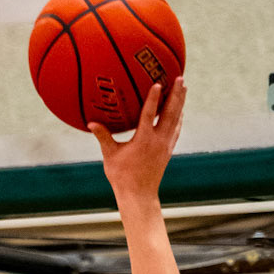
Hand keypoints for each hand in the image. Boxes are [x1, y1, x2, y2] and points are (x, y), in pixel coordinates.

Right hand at [88, 81, 185, 205]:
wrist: (139, 196)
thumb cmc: (122, 177)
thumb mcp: (110, 156)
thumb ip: (103, 137)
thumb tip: (90, 123)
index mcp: (144, 140)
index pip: (149, 114)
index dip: (153, 98)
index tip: (158, 83)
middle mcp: (158, 141)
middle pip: (170, 113)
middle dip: (175, 94)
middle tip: (179, 77)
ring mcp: (166, 145)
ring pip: (176, 119)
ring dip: (180, 102)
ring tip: (183, 87)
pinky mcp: (168, 150)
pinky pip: (176, 129)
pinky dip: (178, 117)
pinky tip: (180, 110)